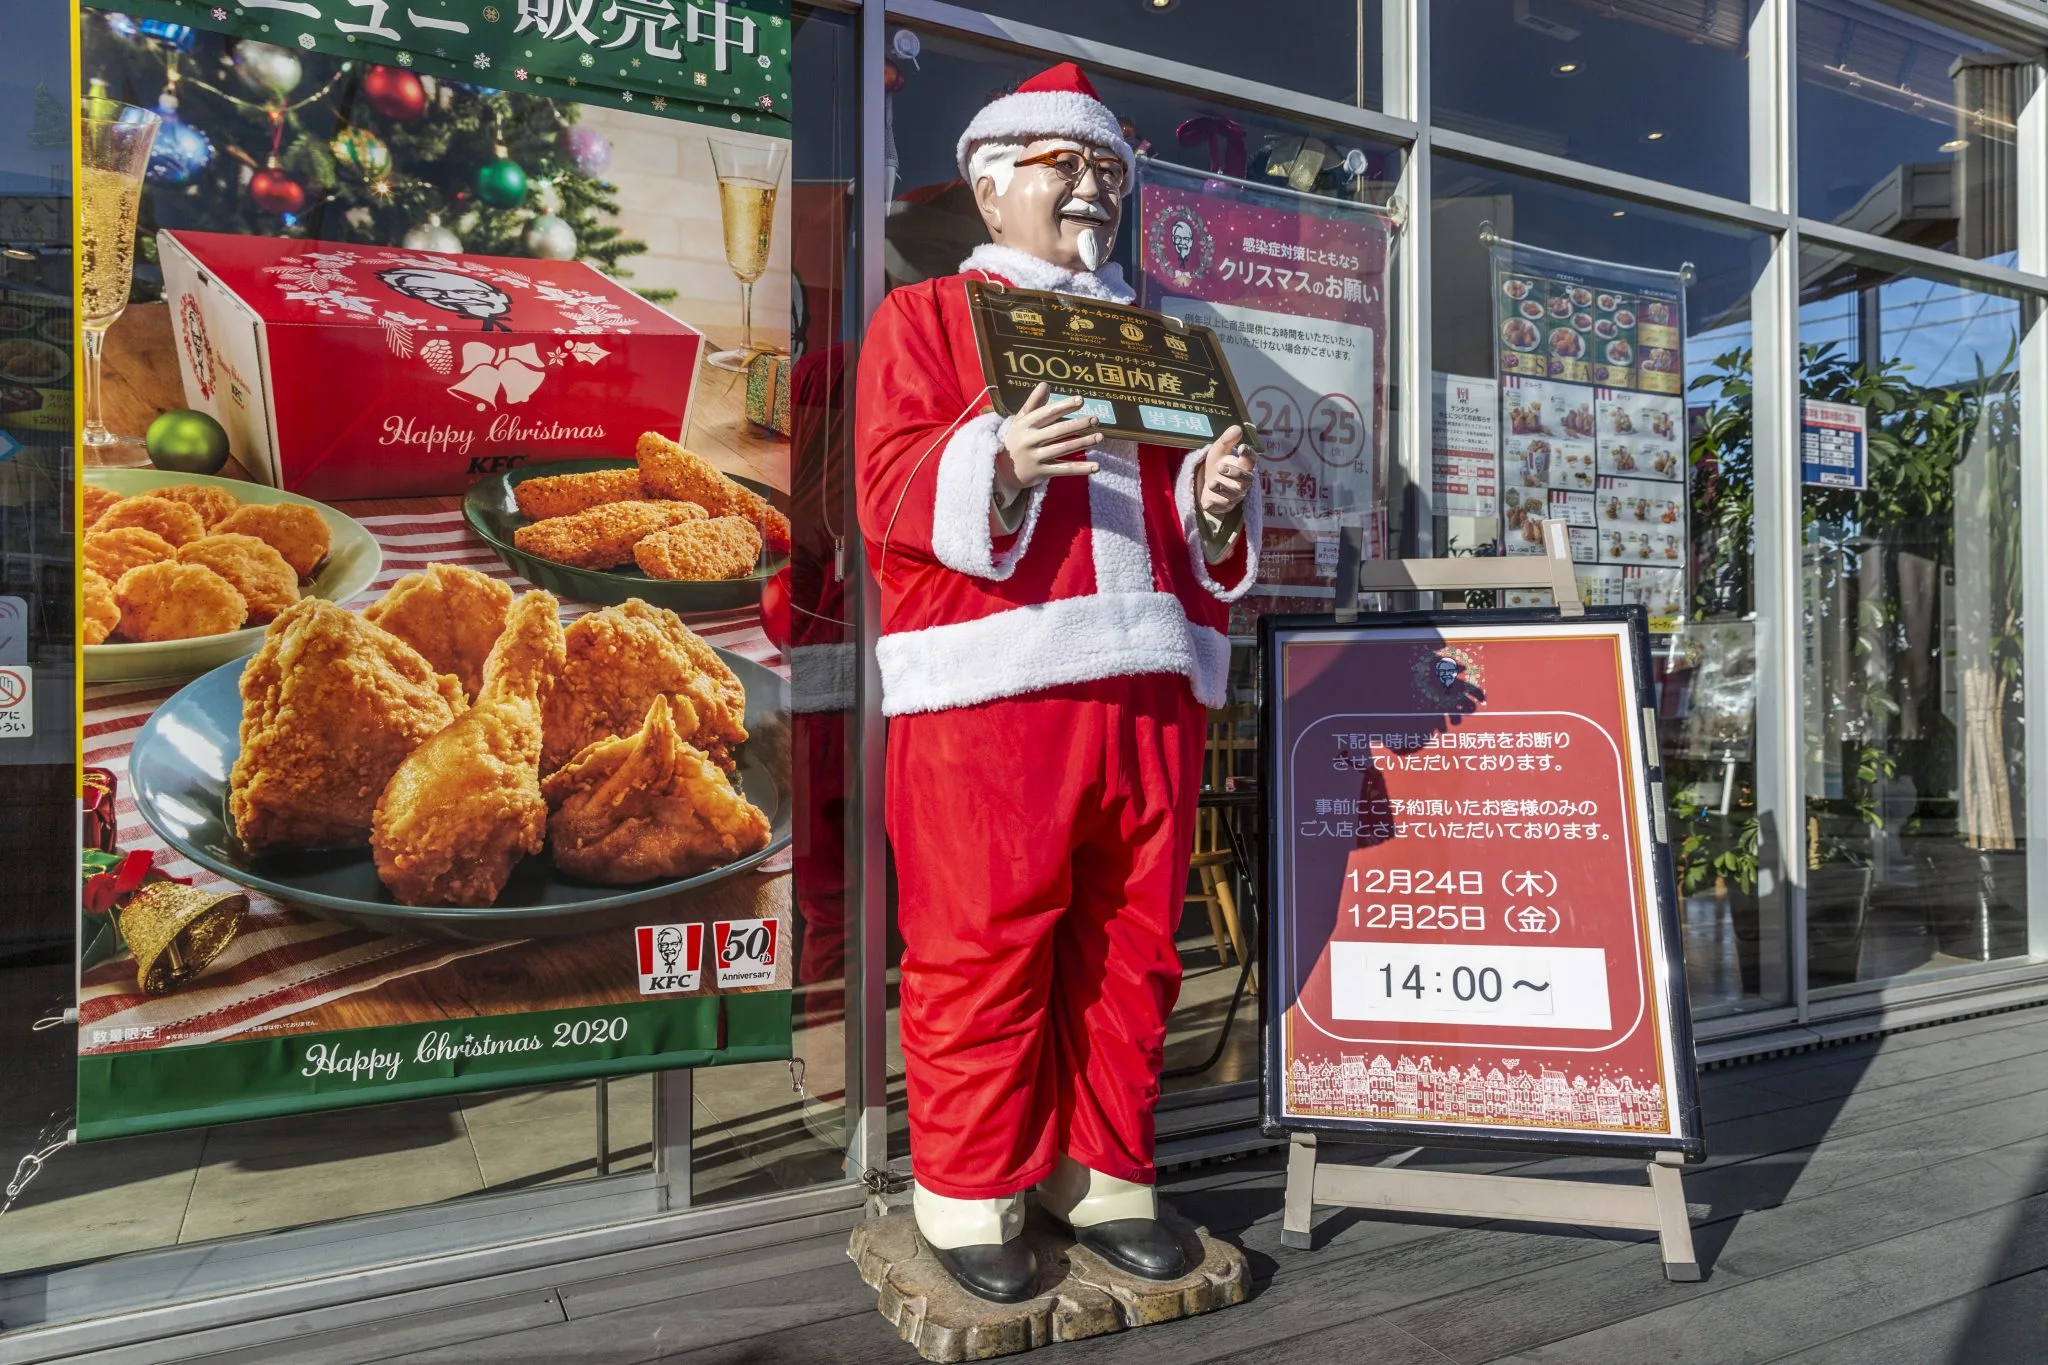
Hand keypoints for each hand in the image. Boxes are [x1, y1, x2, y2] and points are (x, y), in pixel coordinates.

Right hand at [996, 382, 1100, 497]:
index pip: (1047, 413)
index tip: (1081, 400)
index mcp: (1024, 425)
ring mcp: (1035, 457)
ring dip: (1083, 443)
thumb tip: (1046, 384)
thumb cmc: (1016, 441)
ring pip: (1063, 449)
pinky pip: (1064, 470)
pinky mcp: (1041, 472)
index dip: (1064, 406)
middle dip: (1077, 424)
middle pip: (1057, 431)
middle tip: (1095, 419)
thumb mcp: (1020, 421)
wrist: (1001, 472)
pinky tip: (1096, 466)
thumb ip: (1034, 403)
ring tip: (1100, 437)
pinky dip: (1081, 469)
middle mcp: (1029, 440)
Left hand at [1198, 425, 1253, 516]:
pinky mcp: (1224, 506)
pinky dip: (1215, 505)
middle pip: (1245, 480)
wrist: (1207, 482)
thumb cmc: (1218, 463)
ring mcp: (1234, 495)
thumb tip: (1237, 427)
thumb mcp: (1219, 450)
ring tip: (1211, 483)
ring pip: (1233, 495)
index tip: (1242, 448)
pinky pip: (1221, 507)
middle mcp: (1242, 482)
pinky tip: (1207, 503)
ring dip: (1223, 489)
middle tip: (1220, 467)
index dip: (1248, 455)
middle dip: (1234, 473)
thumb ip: (1227, 439)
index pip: (1251, 461)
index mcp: (1244, 466)